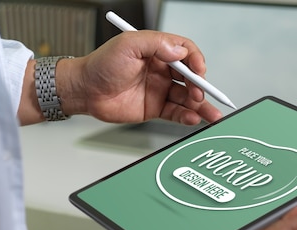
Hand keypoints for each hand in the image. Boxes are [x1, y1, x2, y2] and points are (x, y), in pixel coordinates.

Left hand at [56, 30, 222, 124]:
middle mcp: (162, 70)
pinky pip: (175, 112)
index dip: (196, 61)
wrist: (84, 90)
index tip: (199, 70)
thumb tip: (180, 51)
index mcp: (158, 51)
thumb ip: (156, 44)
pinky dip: (186, 116)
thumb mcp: (128, 44)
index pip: (186, 53)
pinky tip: (192, 119)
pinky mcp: (154, 108)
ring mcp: (159, 90)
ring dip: (201, 106)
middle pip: (191, 77)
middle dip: (201, 87)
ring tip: (211, 115)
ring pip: (187, 98)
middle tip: (200, 94)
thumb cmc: (101, 64)